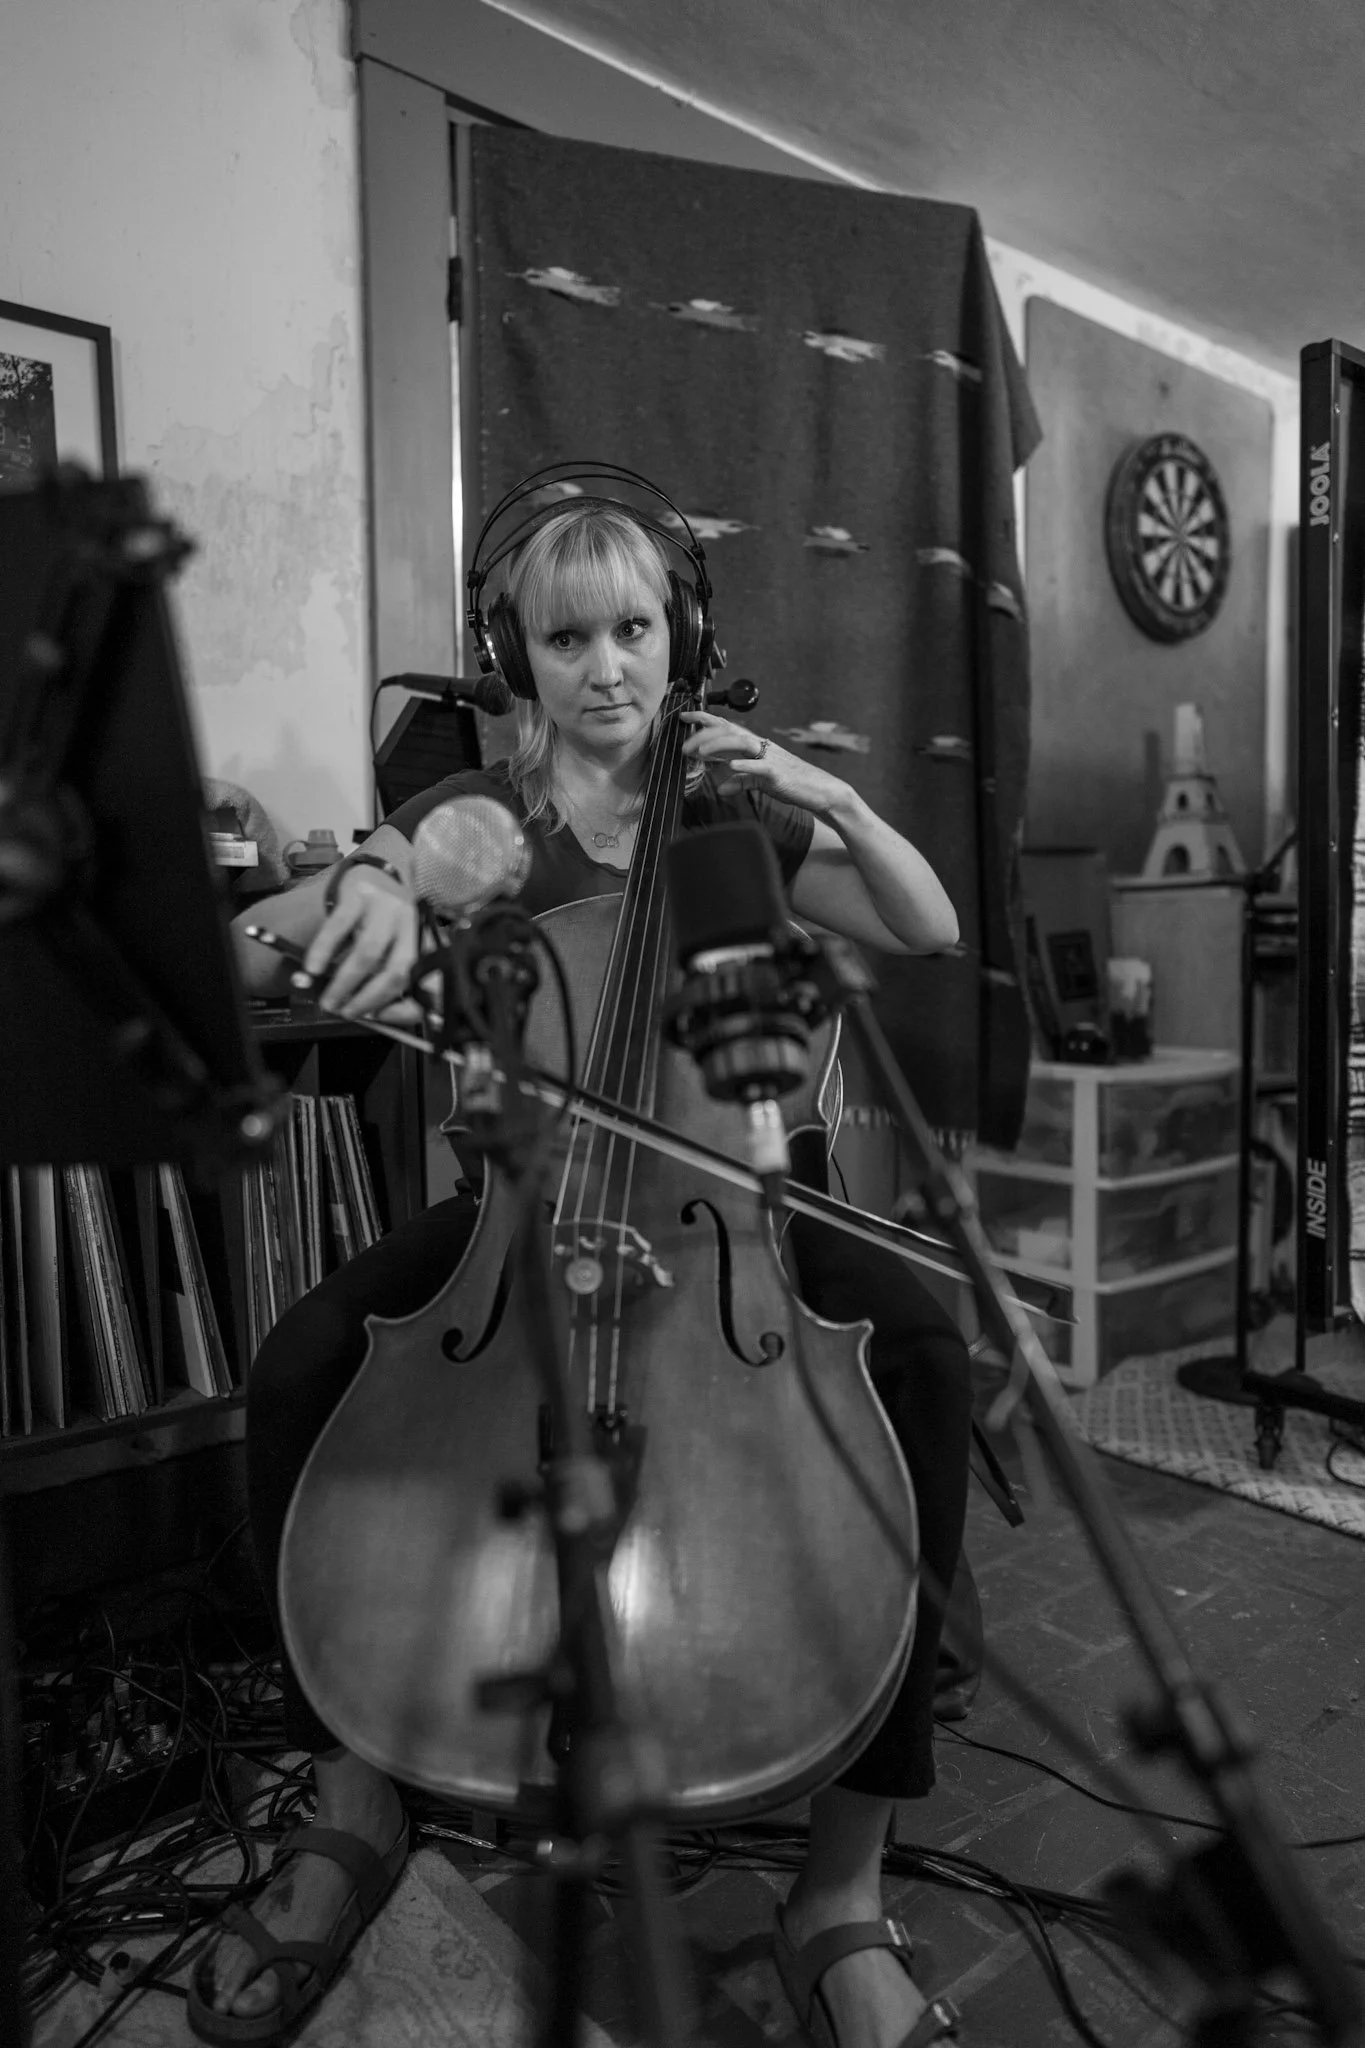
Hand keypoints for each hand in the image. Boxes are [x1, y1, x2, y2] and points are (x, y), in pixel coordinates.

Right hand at [304, 872, 420, 1021]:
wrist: (369, 879)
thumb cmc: (380, 927)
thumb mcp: (393, 953)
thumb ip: (388, 983)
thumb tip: (375, 1016)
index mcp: (426, 942)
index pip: (428, 982)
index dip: (406, 1007)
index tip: (379, 1018)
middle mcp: (412, 924)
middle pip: (397, 969)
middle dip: (368, 998)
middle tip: (344, 1013)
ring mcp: (387, 907)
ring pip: (369, 952)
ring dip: (345, 982)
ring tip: (328, 1000)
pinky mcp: (360, 895)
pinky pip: (340, 928)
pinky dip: (324, 952)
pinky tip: (313, 969)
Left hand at [679, 711, 851, 816]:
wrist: (821, 791)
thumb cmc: (792, 783)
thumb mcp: (761, 782)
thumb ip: (741, 781)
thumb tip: (721, 789)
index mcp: (755, 745)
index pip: (726, 727)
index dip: (705, 719)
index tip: (684, 717)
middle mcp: (761, 747)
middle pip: (729, 732)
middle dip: (704, 735)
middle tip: (684, 747)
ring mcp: (770, 759)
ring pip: (741, 744)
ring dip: (718, 746)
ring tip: (699, 753)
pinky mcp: (779, 775)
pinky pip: (760, 768)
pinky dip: (745, 766)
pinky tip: (731, 766)